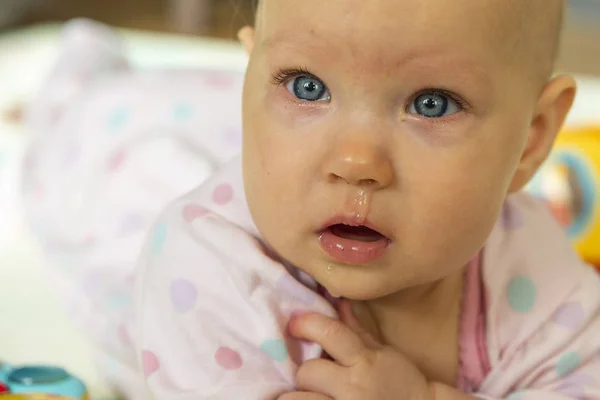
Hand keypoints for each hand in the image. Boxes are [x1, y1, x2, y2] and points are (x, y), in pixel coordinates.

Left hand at [279, 299, 433, 399]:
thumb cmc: (400, 382)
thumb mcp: (382, 353)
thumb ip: (357, 329)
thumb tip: (339, 301)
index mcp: (364, 361)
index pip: (331, 333)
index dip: (307, 324)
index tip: (295, 325)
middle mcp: (353, 386)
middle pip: (307, 371)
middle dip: (308, 374)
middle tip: (316, 378)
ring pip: (299, 398)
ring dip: (302, 395)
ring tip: (312, 394)